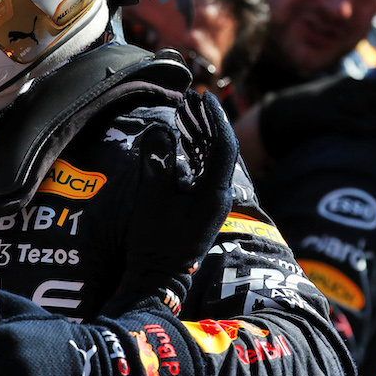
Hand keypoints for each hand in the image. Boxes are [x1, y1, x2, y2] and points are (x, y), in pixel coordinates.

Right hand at [125, 91, 237, 282]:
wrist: (158, 277)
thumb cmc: (155, 242)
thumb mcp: (152, 200)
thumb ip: (157, 163)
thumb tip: (160, 130)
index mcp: (214, 193)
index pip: (223, 146)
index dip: (214, 119)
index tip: (203, 98)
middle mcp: (219, 195)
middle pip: (220, 149)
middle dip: (206, 121)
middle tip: (191, 99)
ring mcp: (212, 202)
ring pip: (211, 159)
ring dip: (199, 134)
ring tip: (184, 111)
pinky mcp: (202, 206)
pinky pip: (202, 170)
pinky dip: (193, 150)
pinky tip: (180, 138)